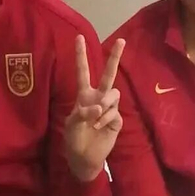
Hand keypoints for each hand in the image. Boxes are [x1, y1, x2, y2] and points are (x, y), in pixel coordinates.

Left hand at [64, 36, 124, 180]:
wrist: (84, 158)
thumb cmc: (74, 139)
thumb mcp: (72, 124)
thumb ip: (83, 112)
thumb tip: (99, 106)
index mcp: (84, 95)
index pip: (82, 72)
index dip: (81, 56)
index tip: (79, 37)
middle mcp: (98, 98)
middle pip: (108, 74)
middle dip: (114, 58)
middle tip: (122, 41)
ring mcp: (109, 108)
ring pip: (113, 94)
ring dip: (105, 103)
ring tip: (96, 117)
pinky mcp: (116, 119)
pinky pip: (114, 112)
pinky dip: (105, 119)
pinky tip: (99, 127)